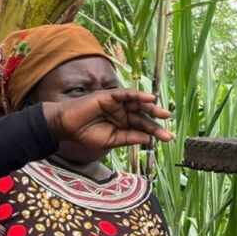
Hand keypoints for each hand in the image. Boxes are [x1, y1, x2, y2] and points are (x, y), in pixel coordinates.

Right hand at [43, 89, 172, 155]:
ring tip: (165, 114)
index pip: (142, 127)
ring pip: (138, 104)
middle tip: (169, 130)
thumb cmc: (86, 134)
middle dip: (157, 122)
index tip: (168, 138)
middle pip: (143, 116)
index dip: (155, 132)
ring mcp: (117, 103)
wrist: (67, 127)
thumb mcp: (111, 140)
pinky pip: (126, 94)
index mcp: (124, 124)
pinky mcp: (109, 96)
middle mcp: (123, 112)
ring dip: (152, 108)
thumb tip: (147, 139)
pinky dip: (138, 95)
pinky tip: (150, 98)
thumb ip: (129, 138)